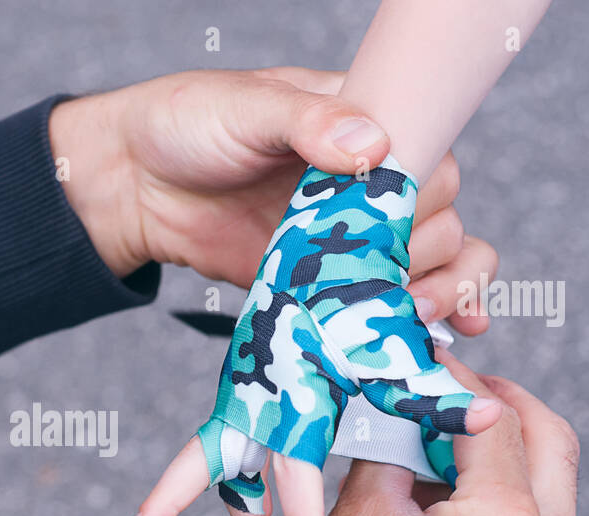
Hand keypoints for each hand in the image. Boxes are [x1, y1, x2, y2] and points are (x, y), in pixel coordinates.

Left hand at [48, 67, 495, 335]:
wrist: (135, 185)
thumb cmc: (188, 125)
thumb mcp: (246, 108)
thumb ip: (307, 123)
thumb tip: (369, 144)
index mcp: (363, 124)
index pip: (429, 156)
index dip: (425, 193)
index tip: (399, 221)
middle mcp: (371, 179)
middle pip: (439, 218)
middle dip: (425, 253)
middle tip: (386, 275)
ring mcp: (354, 233)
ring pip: (435, 260)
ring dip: (440, 290)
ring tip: (415, 312)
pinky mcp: (330, 278)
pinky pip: (392, 296)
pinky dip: (431, 315)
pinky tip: (453, 333)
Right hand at [260, 352, 580, 515]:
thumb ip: (385, 459)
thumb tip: (395, 422)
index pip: (495, 417)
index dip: (456, 380)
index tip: (426, 366)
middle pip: (552, 443)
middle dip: (508, 406)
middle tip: (457, 390)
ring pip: (553, 491)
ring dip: (511, 456)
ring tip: (443, 450)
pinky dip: (509, 504)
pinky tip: (451, 508)